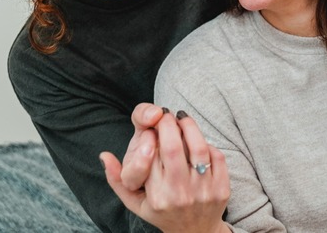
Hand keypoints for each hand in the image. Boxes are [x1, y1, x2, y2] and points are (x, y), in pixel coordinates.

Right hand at [102, 108, 230, 232]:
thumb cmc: (162, 212)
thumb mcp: (136, 202)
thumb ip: (116, 180)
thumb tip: (104, 155)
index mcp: (157, 196)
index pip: (150, 155)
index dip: (150, 133)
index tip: (151, 124)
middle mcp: (179, 194)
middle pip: (172, 146)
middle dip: (168, 123)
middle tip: (166, 114)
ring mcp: (203, 192)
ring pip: (198, 147)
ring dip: (189, 126)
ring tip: (182, 118)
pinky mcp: (222, 189)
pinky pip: (216, 156)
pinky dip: (207, 143)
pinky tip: (198, 140)